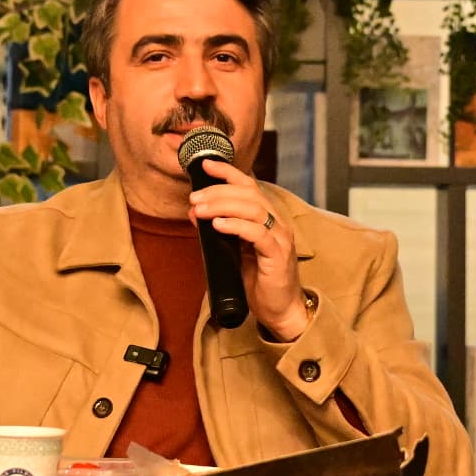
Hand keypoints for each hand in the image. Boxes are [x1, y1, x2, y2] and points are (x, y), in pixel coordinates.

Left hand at [189, 159, 305, 339]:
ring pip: (253, 209)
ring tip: (200, 210)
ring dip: (223, 206)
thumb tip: (194, 211)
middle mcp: (277, 223)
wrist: (279, 310)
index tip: (205, 165)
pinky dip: (236, 226)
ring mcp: (280, 238)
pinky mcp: (278, 255)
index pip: (249, 187)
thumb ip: (218, 230)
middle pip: (249, 194)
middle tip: (194, 197)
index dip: (228, 173)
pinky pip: (258, 234)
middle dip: (218, 191)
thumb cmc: (257, 281)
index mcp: (267, 218)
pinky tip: (219, 225)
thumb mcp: (232, 251)